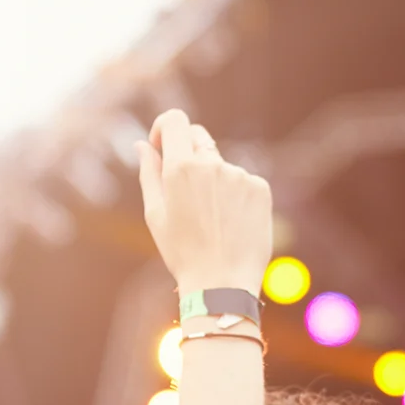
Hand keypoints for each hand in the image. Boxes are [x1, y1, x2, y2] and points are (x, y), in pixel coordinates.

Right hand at [138, 110, 273, 295]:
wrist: (223, 284)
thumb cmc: (182, 252)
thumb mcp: (156, 213)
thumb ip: (149, 172)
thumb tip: (143, 145)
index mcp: (181, 167)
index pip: (176, 120)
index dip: (166, 127)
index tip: (164, 145)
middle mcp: (213, 165)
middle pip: (199, 138)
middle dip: (189, 153)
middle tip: (187, 189)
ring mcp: (240, 175)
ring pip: (222, 165)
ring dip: (214, 181)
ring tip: (212, 219)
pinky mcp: (261, 189)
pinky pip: (244, 181)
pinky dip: (236, 194)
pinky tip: (232, 223)